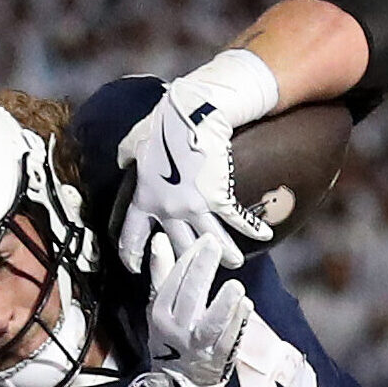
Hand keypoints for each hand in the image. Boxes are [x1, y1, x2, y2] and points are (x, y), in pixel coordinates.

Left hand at [115, 53, 279, 270]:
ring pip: (210, 242)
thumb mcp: (135, 140)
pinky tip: (264, 235)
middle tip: (194, 274)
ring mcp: (194, 207)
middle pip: (176, 247)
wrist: (193, 113)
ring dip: (224, 255)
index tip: (136, 268)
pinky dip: (251, 228)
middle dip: (185, 264)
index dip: (131, 255)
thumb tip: (123, 160)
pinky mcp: (218, 198)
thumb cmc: (164, 122)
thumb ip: (128, 155)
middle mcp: (168, 210)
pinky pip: (236, 220)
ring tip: (234, 264)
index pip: (131, 236)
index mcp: (144, 198)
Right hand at [127, 234, 252, 386]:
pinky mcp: (219, 357)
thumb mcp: (159, 307)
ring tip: (236, 286)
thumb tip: (160, 240)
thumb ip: (161, 273)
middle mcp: (177, 329)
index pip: (174, 281)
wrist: (178, 386)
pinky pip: (231, 337)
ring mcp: (199, 345)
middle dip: (203, 270)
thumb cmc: (170, 339)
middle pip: (190, 297)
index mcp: (161, 313)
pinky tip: (247, 306)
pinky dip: (239, 321)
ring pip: (211, 323)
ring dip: (224, 304)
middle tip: (215, 247)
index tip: (205, 240)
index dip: (189, 259)